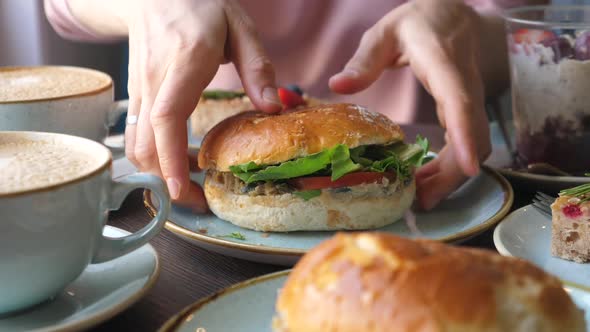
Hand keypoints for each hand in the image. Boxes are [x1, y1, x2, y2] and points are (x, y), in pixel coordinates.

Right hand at [122, 0, 281, 211]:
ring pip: (136, 144)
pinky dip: (154, 156)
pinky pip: (138, 134)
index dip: (172, 159)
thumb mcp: (239, 26)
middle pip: (146, 144)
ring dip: (158, 172)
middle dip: (166, 181)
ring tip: (191, 185)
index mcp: (184, 64)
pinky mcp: (136, 95)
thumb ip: (257, 67)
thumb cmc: (200, 6)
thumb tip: (272, 108)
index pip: (168, 119)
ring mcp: (140, 89)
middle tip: (198, 202)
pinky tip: (180, 160)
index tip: (182, 191)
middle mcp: (155, 82)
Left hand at [329, 0, 490, 209]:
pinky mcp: (464, 112)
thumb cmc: (420, 22)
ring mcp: (469, 102)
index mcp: (446, 65)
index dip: (465, 137)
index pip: (462, 103)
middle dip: (453, 174)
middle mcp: (465, 87)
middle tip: (421, 201)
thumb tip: (337, 85)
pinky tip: (425, 180)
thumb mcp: (386, 32)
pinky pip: (464, 145)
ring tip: (420, 197)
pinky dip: (449, 167)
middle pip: (473, 137)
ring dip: (451, 176)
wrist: (453, 15)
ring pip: (473, 146)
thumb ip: (364, 59)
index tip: (466, 169)